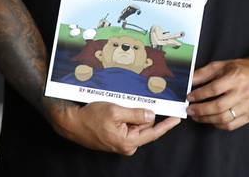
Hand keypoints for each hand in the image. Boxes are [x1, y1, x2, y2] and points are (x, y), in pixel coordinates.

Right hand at [45, 99, 179, 154]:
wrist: (71, 123)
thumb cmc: (91, 117)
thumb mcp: (116, 111)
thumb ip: (136, 114)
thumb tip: (152, 116)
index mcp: (128, 142)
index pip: (153, 132)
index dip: (166, 124)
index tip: (177, 118)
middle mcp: (126, 145)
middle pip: (145, 126)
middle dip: (142, 113)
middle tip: (131, 103)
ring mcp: (121, 142)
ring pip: (136, 124)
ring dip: (132, 113)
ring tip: (118, 107)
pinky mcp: (116, 137)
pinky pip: (127, 125)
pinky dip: (126, 116)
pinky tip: (117, 110)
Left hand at [186, 57, 248, 130]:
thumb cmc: (242, 70)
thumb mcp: (223, 65)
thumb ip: (205, 73)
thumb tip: (189, 81)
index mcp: (236, 77)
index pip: (214, 89)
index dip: (200, 94)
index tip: (189, 97)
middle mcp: (243, 92)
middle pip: (218, 106)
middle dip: (201, 110)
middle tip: (190, 110)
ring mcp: (248, 106)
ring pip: (224, 118)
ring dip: (207, 119)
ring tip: (197, 116)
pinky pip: (231, 125)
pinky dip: (218, 125)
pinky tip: (210, 120)